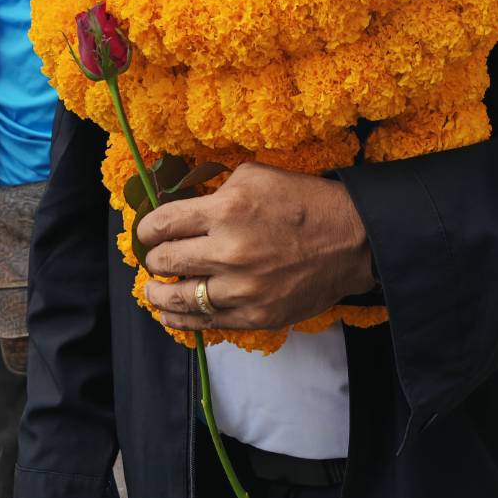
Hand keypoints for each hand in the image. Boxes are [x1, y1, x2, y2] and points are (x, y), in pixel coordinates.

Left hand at [139, 161, 373, 331]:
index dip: (146, 229)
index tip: (146, 233)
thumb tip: (184, 207)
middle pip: (165, 262)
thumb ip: (216, 190)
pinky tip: (171, 316)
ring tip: (153, 290)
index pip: (163, 223)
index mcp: (227, 208)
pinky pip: (205, 323)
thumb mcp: (256, 175)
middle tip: (154, 258)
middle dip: (153, 259)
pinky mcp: (255, 316)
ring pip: (178, 299)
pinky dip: (181, 321)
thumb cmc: (304, 201)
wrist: (352, 240)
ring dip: (158, 294)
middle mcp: (229, 250)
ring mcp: (241, 288)